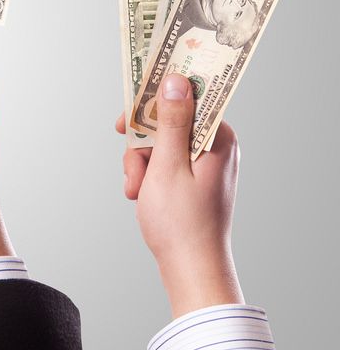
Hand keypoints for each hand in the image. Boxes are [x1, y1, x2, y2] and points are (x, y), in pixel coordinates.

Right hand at [116, 73, 242, 317]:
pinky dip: (146, 175)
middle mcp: (215, 147)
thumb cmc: (181, 222)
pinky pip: (163, 162)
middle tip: (131, 164)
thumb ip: (171, 121)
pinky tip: (139, 194)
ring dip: (139, 163)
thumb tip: (176, 81)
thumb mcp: (168, 164)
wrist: (190, 269)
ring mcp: (204, 165)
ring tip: (134, 190)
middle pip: (168, 122)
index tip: (131, 107)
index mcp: (219, 139)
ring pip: (160, 143)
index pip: (189, 98)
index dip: (156, 99)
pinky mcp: (193, 180)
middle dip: (142, 144)